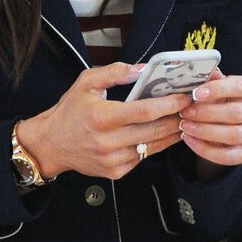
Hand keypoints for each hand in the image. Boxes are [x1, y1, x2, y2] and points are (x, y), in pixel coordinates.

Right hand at [17, 62, 189, 180]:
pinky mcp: (116, 172)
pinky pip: (143, 158)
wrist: (50, 145)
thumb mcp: (87, 82)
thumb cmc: (70, 111)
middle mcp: (108, 141)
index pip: (145, 111)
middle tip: (192, 108)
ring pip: (153, 147)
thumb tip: (143, 69)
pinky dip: (155, 146)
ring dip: (172, 133)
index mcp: (102, 117)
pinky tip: (162, 134)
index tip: (185, 96)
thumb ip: (115, 72)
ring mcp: (113, 160)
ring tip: (184, 119)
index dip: (169, 104)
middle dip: (178, 118)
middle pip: (155, 131)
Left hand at [179, 69, 241, 177]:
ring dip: (205, 131)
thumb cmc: (216, 99)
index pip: (240, 87)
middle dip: (207, 113)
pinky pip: (227, 156)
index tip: (195, 94)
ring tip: (184, 126)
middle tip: (185, 112)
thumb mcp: (213, 86)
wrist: (221, 122)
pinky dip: (205, 149)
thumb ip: (209, 79)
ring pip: (233, 135)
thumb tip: (204, 71)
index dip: (218, 90)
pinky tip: (189, 140)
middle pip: (236, 114)